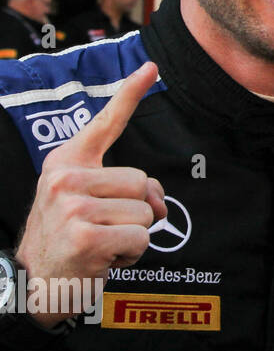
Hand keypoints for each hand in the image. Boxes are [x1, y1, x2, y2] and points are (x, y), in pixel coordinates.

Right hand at [15, 62, 165, 326]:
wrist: (38, 282)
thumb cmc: (69, 240)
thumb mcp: (85, 202)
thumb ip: (122, 187)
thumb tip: (159, 200)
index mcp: (65, 163)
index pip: (104, 124)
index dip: (130, 94)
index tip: (151, 68)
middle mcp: (64, 179)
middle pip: (142, 182)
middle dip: (137, 211)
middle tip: (106, 229)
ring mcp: (72, 207)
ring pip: (146, 212)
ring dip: (134, 236)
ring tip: (103, 244)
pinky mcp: (86, 237)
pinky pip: (142, 238)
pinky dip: (131, 254)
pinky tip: (104, 260)